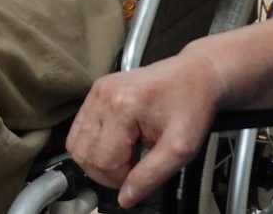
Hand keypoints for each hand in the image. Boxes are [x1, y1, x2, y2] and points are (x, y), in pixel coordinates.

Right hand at [67, 52, 219, 206]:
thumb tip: (126, 198)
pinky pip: (80, 128)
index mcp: (123, 107)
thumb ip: (151, 176)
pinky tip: (117, 143)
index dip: (118, 178)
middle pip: (83, 153)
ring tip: (123, 157)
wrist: (196, 74)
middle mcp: (104, 95)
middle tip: (130, 170)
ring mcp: (98, 91)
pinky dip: (94, 144)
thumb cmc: (191, 105)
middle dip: (105, 171)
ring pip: (76, 142)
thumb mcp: (180, 148)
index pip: (102, 160)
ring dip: (97, 159)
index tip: (138, 175)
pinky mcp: (98, 91)